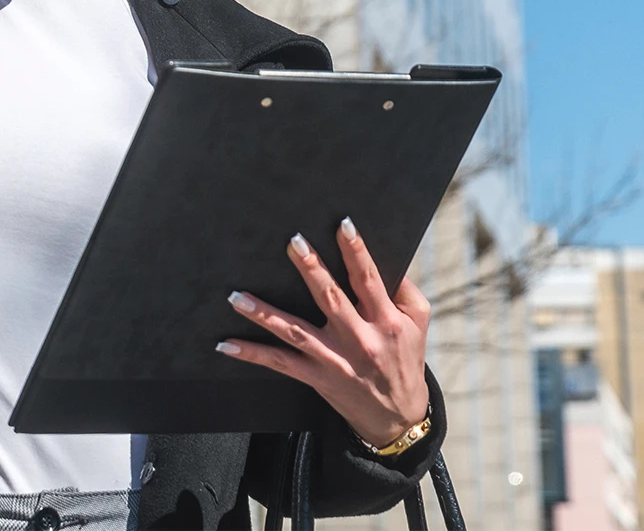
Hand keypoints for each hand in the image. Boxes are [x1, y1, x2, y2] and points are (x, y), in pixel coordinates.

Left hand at [216, 218, 432, 448]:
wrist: (398, 418)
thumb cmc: (405, 360)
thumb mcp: (417, 324)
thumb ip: (404, 290)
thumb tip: (390, 257)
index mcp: (386, 322)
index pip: (369, 280)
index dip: (356, 252)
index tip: (342, 225)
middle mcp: (359, 339)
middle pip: (331, 299)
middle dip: (311, 269)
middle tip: (293, 242)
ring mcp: (334, 359)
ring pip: (295, 332)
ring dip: (263, 313)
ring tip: (236, 296)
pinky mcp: (316, 377)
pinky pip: (279, 362)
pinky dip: (252, 353)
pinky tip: (226, 344)